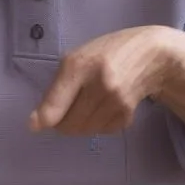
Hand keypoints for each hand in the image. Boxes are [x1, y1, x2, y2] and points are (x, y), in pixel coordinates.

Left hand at [29, 25, 177, 134]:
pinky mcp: (128, 115)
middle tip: (64, 111)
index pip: (57, 102)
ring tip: (85, 105)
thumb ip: (57, 87)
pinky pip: (102, 131)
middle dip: (61, 123)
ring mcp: (116, 102)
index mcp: (79, 65)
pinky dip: (97, 125)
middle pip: (69, 123)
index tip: (34, 126)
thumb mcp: (77, 58)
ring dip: (79, 125)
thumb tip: (38, 121)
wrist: (151, 55)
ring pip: (85, 130)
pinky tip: (103, 107)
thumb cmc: (106, 53)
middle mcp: (98, 85)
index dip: (44, 118)